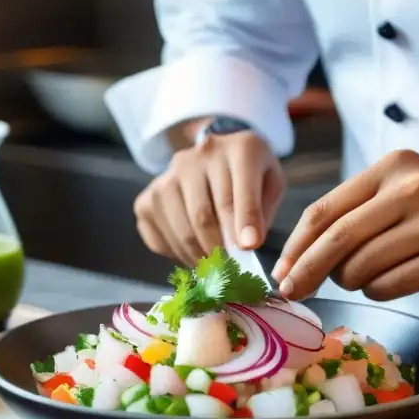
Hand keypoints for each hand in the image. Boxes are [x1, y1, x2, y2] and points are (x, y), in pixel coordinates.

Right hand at [134, 130, 285, 265]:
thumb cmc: (252, 177)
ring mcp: (168, 176)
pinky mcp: (147, 198)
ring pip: (180, 229)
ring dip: (199, 256)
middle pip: (202, 215)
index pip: (236, 193)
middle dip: (219, 250)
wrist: (220, 157)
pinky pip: (158, 237)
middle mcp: (198, 156)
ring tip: (214, 266)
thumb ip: (261, 213)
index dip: (243, 223)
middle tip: (231, 270)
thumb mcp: (271, 186)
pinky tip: (193, 253)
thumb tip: (245, 245)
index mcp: (239, 149)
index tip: (249, 248)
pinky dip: (176, 254)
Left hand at [272, 151, 418, 300]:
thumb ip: (358, 211)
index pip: (326, 210)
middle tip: (293, 293)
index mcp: (392, 167)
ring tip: (366, 280)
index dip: (297, 246)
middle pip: (338, 239)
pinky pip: (393, 284)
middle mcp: (413, 187)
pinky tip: (390, 285)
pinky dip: (380, 292)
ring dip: (353, 282)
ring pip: (364, 266)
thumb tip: (299, 256)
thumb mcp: (403, 190)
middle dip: (308, 271)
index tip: (280, 272)